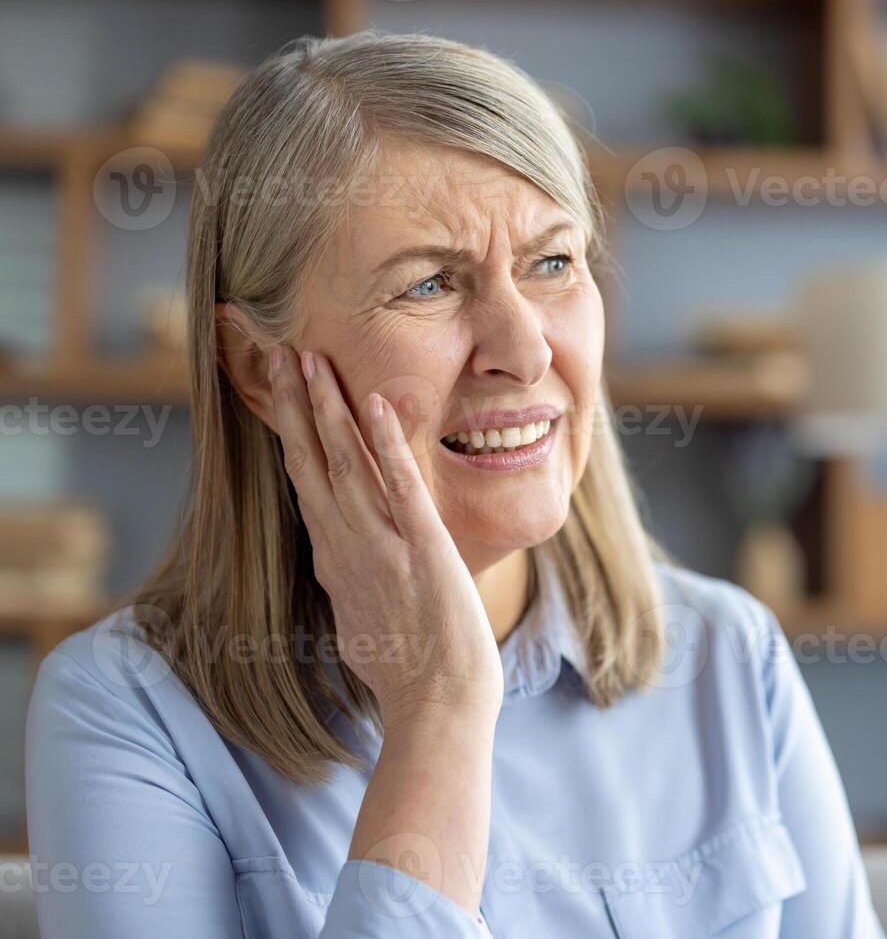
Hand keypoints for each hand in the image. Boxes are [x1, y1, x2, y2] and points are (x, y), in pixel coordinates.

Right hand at [270, 346, 503, 724]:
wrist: (435, 705)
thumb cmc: (404, 671)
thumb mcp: (360, 621)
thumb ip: (350, 584)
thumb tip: (341, 570)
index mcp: (333, 559)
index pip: (306, 481)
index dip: (293, 433)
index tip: (282, 392)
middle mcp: (347, 545)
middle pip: (312, 461)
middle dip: (296, 405)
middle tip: (281, 352)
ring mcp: (381, 545)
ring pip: (346, 463)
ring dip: (329, 408)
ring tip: (312, 361)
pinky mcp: (422, 549)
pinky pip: (401, 486)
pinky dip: (387, 444)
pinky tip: (377, 404)